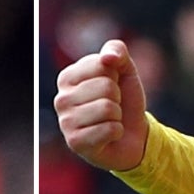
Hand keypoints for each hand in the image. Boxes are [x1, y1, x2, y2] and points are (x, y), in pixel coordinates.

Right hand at [55, 38, 147, 171]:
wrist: (132, 135)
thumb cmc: (124, 100)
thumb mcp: (124, 70)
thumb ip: (116, 51)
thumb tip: (107, 57)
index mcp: (67, 77)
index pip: (101, 64)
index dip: (115, 76)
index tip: (111, 87)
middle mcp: (60, 99)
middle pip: (106, 87)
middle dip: (117, 98)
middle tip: (112, 107)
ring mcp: (65, 122)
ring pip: (108, 108)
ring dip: (118, 116)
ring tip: (110, 120)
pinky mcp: (75, 143)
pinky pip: (109, 129)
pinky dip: (117, 131)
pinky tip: (109, 136)